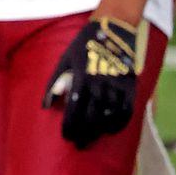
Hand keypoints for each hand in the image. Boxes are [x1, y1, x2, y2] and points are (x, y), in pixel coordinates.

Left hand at [42, 16, 138, 148]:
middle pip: (92, 116)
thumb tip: (45, 106)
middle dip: (84, 133)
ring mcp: (116, 85)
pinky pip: (127, 111)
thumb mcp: (64, 60)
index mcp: (81, 76)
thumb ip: (54, 82)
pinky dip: (119, 124)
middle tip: (78, 143)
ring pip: (109, 116)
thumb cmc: (83, 46)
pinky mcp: (130, 86)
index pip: (74, 108)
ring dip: (99, 131)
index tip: (66, 136)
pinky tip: (110, 130)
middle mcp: (99, 82)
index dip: (70, 125)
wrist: (112, 30)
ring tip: (91, 139)